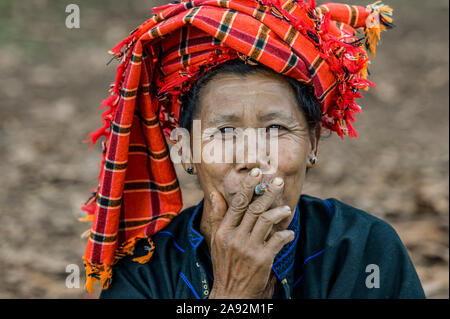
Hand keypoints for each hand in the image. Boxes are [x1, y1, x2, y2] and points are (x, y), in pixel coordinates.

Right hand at [207, 168, 294, 298]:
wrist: (230, 293)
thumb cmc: (224, 265)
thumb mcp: (215, 240)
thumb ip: (216, 216)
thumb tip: (213, 194)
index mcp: (223, 231)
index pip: (237, 203)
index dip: (248, 186)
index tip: (257, 173)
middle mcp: (235, 237)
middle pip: (255, 208)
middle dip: (268, 192)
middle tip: (278, 181)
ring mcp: (249, 249)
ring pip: (267, 220)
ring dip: (279, 211)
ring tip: (286, 208)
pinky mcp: (262, 260)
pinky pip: (277, 240)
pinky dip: (286, 234)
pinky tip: (289, 233)